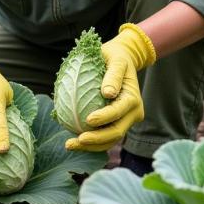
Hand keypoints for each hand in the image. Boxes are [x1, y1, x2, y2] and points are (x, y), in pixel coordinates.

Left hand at [65, 23, 155, 151]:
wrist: (123, 60)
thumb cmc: (116, 57)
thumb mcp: (117, 60)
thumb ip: (113, 75)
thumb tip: (107, 93)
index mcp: (133, 99)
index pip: (118, 112)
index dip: (104, 118)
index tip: (88, 120)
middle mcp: (133, 114)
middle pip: (115, 132)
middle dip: (95, 140)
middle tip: (75, 141)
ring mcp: (125, 121)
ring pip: (110, 140)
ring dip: (91, 146)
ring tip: (70, 145)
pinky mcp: (116, 123)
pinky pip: (105, 137)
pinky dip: (91, 142)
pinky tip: (74, 141)